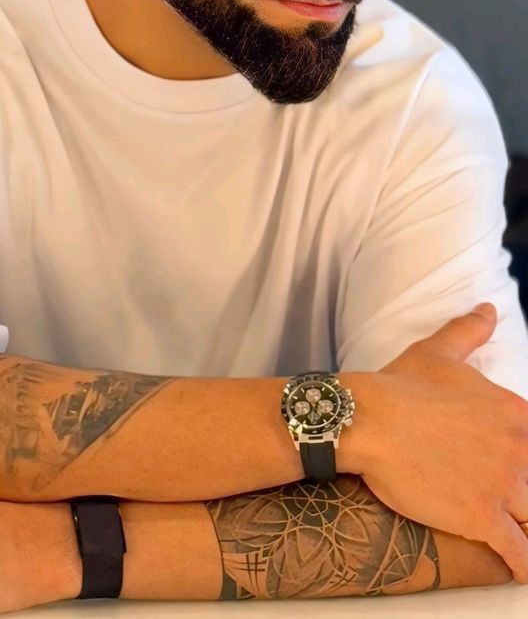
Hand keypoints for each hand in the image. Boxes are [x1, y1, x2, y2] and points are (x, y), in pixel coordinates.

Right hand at [353, 302, 527, 583]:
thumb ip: (469, 331)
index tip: (519, 466)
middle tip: (512, 498)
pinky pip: (520, 554)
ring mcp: (504, 485)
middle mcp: (519, 448)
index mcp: (516, 411)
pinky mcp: (482, 517)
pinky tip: (520, 571)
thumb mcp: (439, 351)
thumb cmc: (400, 385)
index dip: (526, 458)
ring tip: (518, 531)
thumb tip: (488, 308)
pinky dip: (524, 566)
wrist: (366, 418)